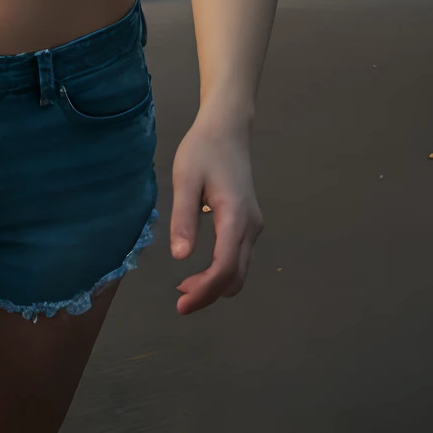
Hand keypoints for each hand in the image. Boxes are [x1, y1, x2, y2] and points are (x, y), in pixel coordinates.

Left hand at [168, 117, 262, 314]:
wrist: (228, 128)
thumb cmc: (203, 150)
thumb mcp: (186, 179)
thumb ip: (183, 218)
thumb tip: (180, 257)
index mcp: (235, 218)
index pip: (224, 268)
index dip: (204, 291)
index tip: (181, 304)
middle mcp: (250, 227)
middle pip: (236, 276)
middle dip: (209, 293)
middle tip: (179, 300)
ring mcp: (253, 225)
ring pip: (240, 270)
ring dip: (216, 284)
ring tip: (185, 287)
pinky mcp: (249, 222)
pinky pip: (239, 257)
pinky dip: (222, 271)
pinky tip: (201, 268)